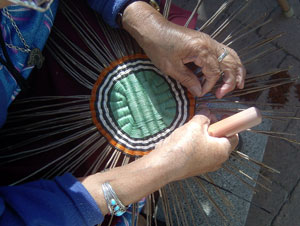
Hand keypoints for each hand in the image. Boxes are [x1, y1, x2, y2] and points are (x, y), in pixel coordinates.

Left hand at [123, 1, 245, 97]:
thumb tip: (199, 92)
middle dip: (230, 80)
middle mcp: (209, 43)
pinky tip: (229, 70)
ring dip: (236, 70)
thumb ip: (187, 80)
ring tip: (239, 84)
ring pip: (230, 55)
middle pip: (229, 63)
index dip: (210, 86)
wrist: (152, 28)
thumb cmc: (159, 46)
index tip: (201, 93)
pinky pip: (223, 51)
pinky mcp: (205, 41)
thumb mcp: (171, 67)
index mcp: (201, 50)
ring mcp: (208, 41)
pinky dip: (229, 62)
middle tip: (223, 94)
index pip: (214, 72)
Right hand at [151, 109, 237, 180]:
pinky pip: (200, 154)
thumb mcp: (195, 125)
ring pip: (209, 148)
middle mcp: (218, 160)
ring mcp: (206, 166)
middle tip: (203, 122)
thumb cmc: (184, 146)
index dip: (227, 124)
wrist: (165, 165)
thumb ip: (204, 117)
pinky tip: (185, 140)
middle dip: (213, 129)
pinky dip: (196, 146)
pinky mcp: (195, 168)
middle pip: (221, 141)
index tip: (219, 117)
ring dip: (203, 137)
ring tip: (191, 130)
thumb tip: (206, 112)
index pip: (234, 135)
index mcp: (223, 150)